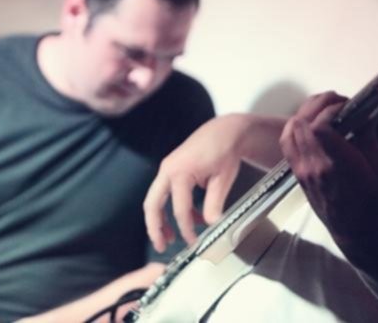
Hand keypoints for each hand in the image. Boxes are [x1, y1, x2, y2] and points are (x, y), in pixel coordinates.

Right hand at [143, 117, 244, 249]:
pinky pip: (165, 193)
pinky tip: (189, 218)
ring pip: (154, 200)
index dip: (186, 230)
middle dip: (155, 228)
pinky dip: (172, 208)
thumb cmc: (225, 150)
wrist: (225, 131)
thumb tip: (211, 225)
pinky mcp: (171, 169)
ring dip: (160, 220)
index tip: (194, 243)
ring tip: (169, 239)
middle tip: (162, 246)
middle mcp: (168, 169)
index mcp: (180, 172)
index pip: (180, 209)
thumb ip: (214, 204)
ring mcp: (167, 168)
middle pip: (152, 205)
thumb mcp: (223, 179)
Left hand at [279, 92, 377, 263]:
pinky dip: (296, 127)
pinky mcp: (298, 175)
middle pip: (303, 123)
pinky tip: (313, 124)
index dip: (332, 108)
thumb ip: (369, 140)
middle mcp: (314, 167)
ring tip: (326, 109)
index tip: (349, 105)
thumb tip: (364, 113)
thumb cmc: (377, 205)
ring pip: (290, 130)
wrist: (360, 236)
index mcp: (337, 166)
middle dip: (320, 105)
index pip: (320, 126)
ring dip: (306, 113)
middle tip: (340, 102)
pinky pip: (287, 143)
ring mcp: (302, 171)